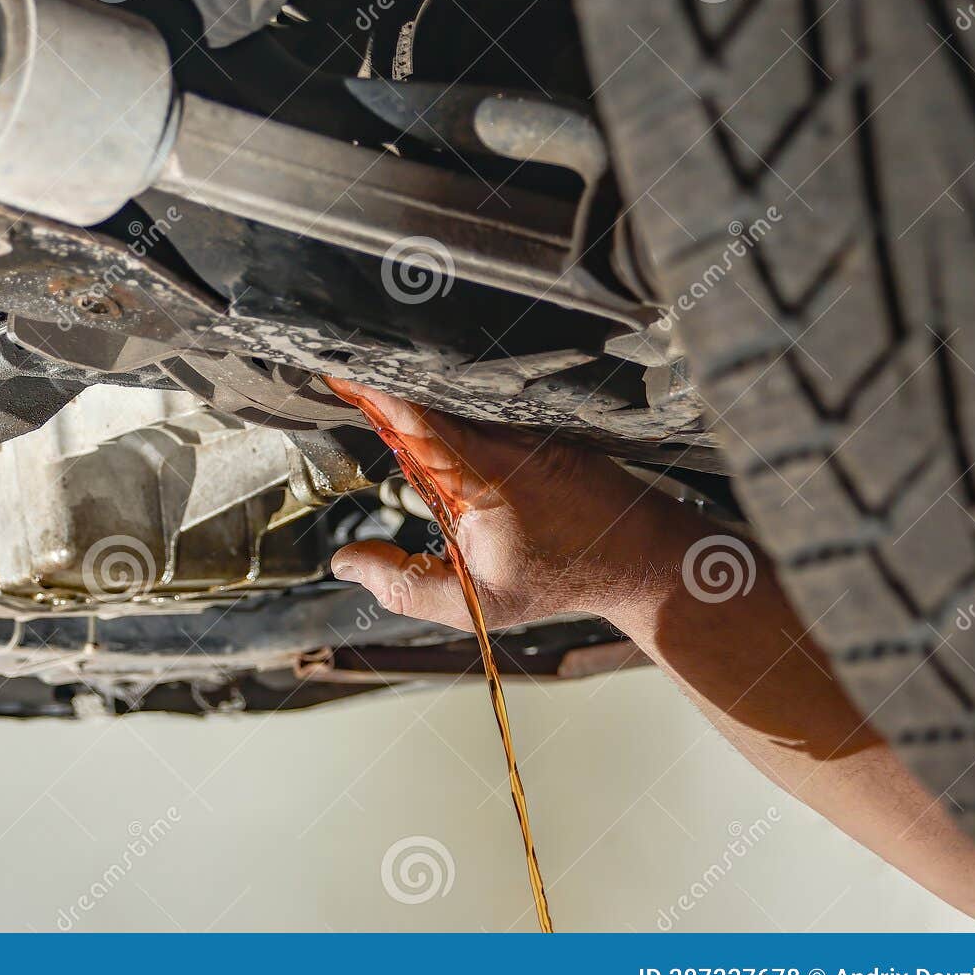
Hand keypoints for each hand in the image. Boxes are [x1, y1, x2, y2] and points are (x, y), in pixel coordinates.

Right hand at [326, 379, 691, 633]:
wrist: (638, 552)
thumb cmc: (560, 577)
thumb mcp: (475, 603)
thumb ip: (403, 586)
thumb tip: (345, 561)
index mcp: (483, 472)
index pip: (417, 415)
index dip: (374, 389)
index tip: (336, 372)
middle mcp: (503, 434)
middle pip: (428, 391)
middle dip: (381, 380)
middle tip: (336, 371)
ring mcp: (521, 420)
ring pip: (454, 393)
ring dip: (412, 387)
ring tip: (366, 378)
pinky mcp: (533, 418)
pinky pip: (478, 401)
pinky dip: (445, 399)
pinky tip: (419, 395)